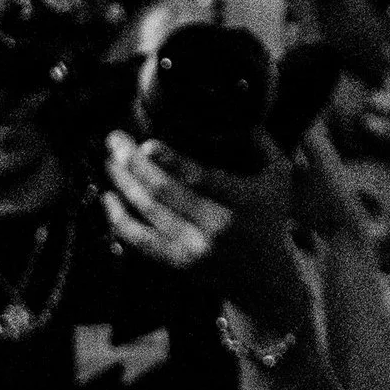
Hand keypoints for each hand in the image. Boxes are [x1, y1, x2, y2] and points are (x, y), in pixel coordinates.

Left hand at [103, 128, 299, 323]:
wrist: (265, 276)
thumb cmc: (272, 216)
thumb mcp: (281, 175)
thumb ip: (263, 142)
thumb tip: (240, 113)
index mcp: (239, 202)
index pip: (200, 179)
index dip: (171, 162)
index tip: (147, 144)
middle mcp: (213, 227)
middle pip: (164, 194)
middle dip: (135, 165)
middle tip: (115, 140)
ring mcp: (192, 248)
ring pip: (148, 215)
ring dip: (124, 186)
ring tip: (110, 161)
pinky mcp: (178, 263)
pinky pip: (141, 241)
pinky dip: (120, 221)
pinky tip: (109, 199)